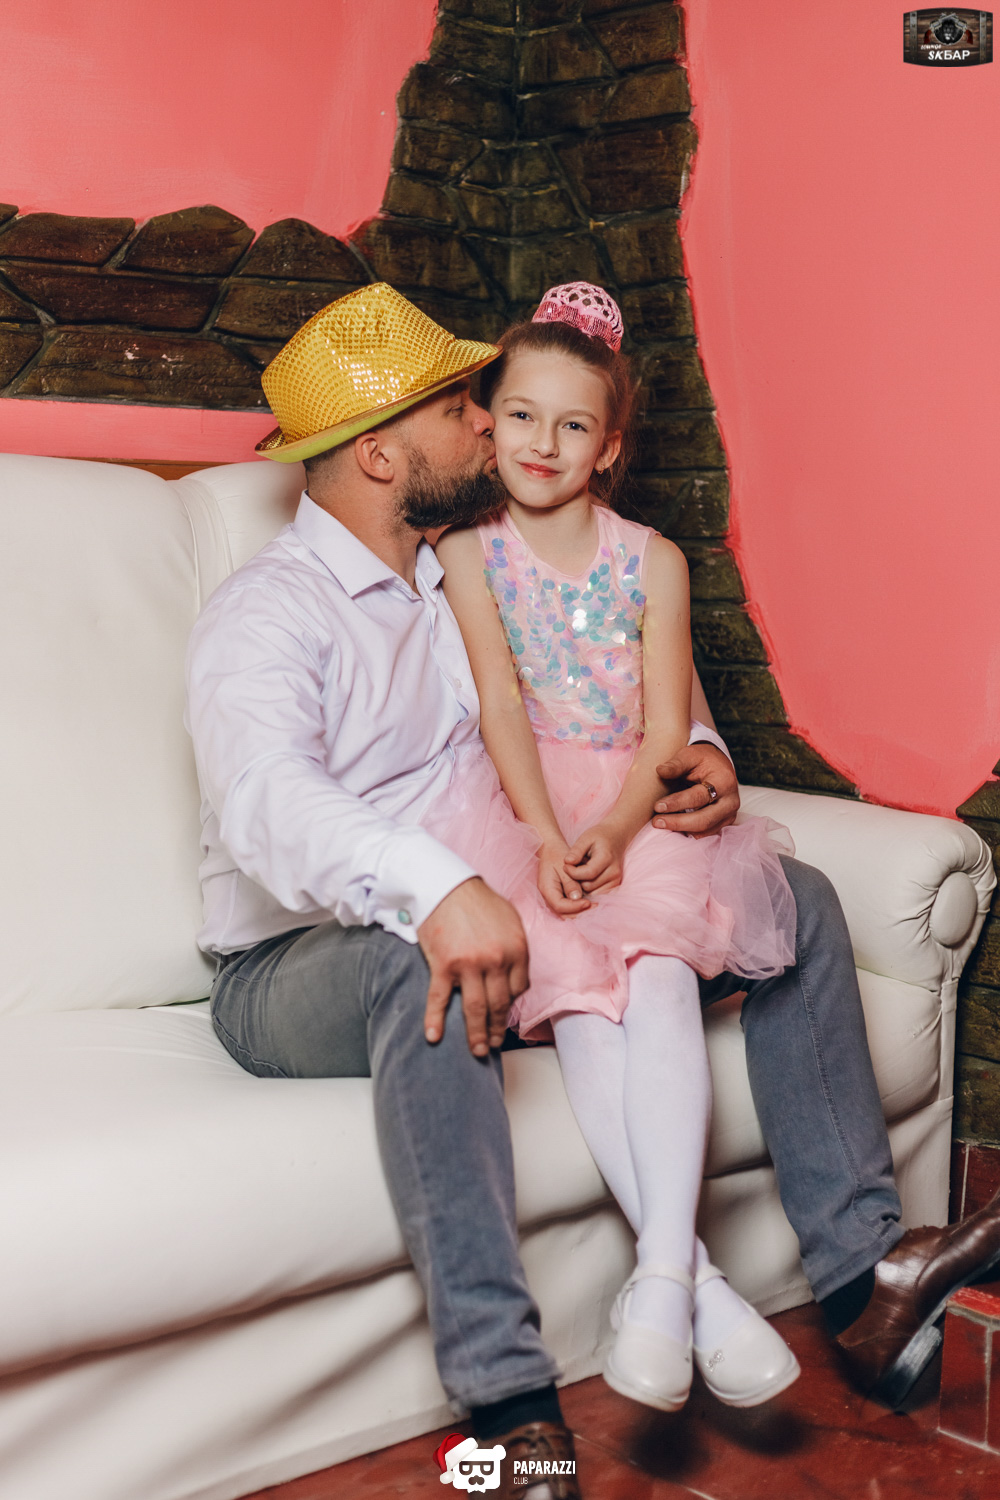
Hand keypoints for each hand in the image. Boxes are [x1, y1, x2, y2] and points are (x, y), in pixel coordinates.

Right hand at [418, 877, 528, 1057]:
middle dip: (498, 1028)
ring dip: (477, 1034)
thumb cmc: (479, 901)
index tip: (504, 1012)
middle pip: (499, 1005)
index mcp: (516, 949)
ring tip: (479, 1050)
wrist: (446, 885)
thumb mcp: (511, 920)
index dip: (510, 1003)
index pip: (518, 989)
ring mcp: (469, 965)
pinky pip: (439, 999)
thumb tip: (515, 979)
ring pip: (475, 1009)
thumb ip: (516, 949)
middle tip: (495, 1044)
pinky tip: (434, 1037)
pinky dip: (435, 1019)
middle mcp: (496, 960)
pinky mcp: (444, 965)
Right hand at [537, 837, 591, 916]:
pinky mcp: (559, 895)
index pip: (560, 906)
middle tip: (595, 907)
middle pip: (563, 913)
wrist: (551, 848)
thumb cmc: (557, 854)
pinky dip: (578, 907)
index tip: (588, 903)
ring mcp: (553, 897)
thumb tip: (577, 898)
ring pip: (566, 912)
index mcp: (547, 888)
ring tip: (595, 906)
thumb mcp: (564, 867)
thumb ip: (570, 883)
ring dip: (580, 912)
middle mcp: (548, 896)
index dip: (575, 907)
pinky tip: (590, 903)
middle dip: (579, 913)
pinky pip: (568, 907)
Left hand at [563, 823, 626, 894]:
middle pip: (588, 886)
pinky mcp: (615, 885)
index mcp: (606, 858)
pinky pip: (597, 894)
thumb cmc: (599, 836)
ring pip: (592, 892)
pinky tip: (587, 877)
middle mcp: (614, 872)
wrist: (616, 837)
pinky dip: (590, 888)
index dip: (572, 872)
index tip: (565, 865)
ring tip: (582, 870)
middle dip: (577, 879)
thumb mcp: (585, 837)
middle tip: (574, 867)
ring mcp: (616, 880)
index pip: (587, 873)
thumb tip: (567, 863)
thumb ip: (576, 851)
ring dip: (583, 884)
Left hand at [652, 743, 738, 836]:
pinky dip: (688, 832)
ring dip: (681, 830)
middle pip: (704, 820)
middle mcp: (730, 801)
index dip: (677, 803)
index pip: (699, 797)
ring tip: (661, 824)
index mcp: (724, 782)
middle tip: (656, 822)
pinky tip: (672, 828)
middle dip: (678, 823)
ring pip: (705, 830)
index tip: (657, 806)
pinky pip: (706, 833)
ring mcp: (729, 814)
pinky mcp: (724, 822)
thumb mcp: (690, 755)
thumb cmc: (702, 760)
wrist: (718, 766)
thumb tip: (660, 771)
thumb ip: (676, 764)